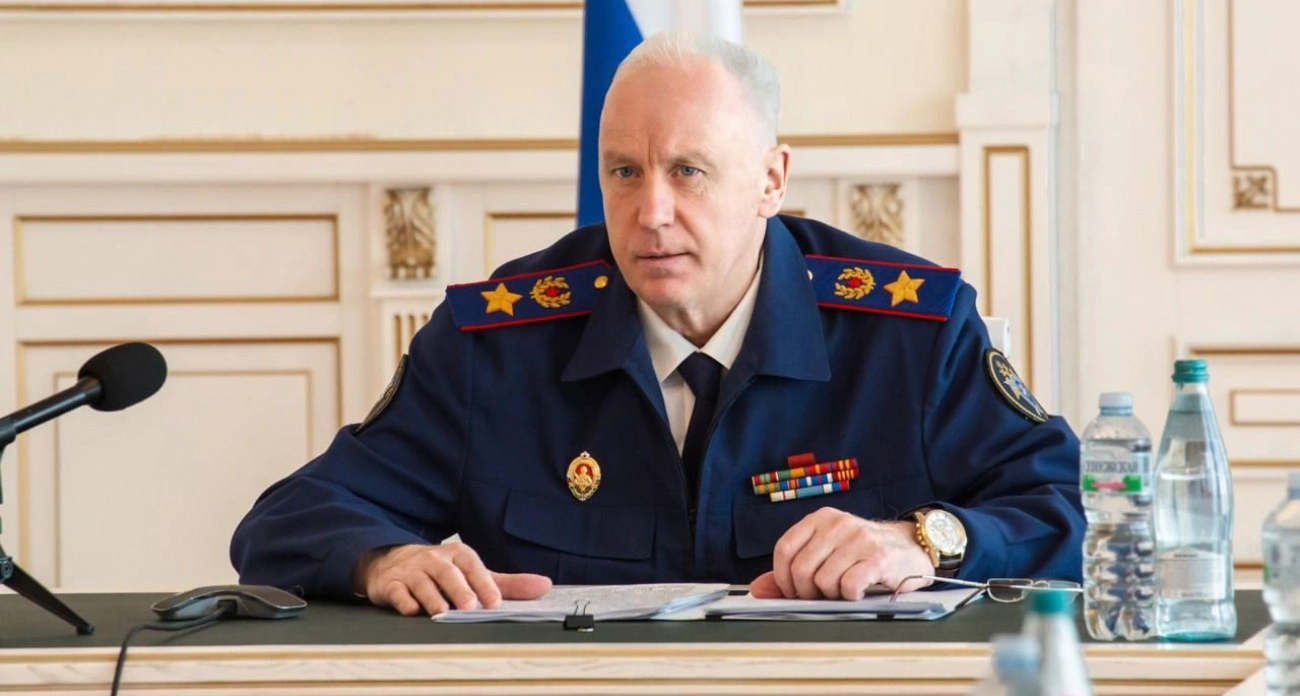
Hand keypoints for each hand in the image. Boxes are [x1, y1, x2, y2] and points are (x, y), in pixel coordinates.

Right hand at [354, 542, 551, 615]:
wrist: (391, 563)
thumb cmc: (440, 571)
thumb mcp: (473, 574)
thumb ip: (507, 583)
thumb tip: (544, 586)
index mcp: (458, 556)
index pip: (473, 567)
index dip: (484, 584)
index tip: (495, 602)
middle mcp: (434, 560)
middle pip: (448, 573)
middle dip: (459, 589)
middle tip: (469, 606)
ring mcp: (411, 572)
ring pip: (422, 583)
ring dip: (432, 597)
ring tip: (442, 612)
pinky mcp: (391, 585)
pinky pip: (397, 592)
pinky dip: (403, 601)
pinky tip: (411, 610)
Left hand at [749, 508, 934, 599]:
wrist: (912, 546)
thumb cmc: (864, 552)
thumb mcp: (828, 552)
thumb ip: (793, 570)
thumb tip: (759, 589)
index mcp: (821, 518)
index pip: (785, 549)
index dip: (782, 577)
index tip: (792, 591)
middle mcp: (838, 524)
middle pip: (801, 569)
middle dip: (806, 592)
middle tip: (821, 595)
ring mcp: (859, 539)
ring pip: (824, 580)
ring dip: (831, 595)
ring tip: (844, 590)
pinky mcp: (879, 557)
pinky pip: (849, 585)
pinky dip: (850, 596)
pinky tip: (859, 592)